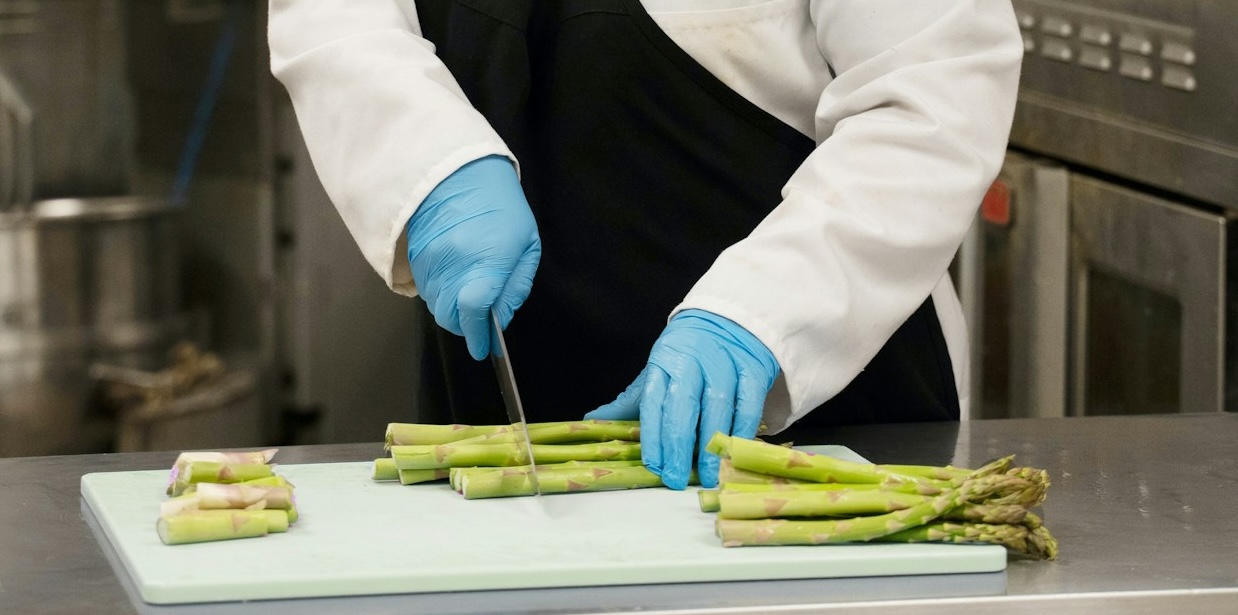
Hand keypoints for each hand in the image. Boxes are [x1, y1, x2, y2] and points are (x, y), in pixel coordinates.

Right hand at [406, 155, 540, 358]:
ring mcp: (430, 262)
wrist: (458, 172)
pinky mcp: (415, 258)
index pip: (474, 312)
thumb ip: (515, 286)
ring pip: (437, 306)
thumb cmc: (500, 206)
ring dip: (453, 311)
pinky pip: (426, 291)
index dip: (479, 336)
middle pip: (451, 317)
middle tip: (481, 322)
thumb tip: (501, 318)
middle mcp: (452, 265)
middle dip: (467, 327)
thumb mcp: (526, 244)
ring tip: (469, 296)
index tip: (484, 347)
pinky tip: (455, 280)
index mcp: (486, 261)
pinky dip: (441, 295)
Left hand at [585, 309, 779, 488]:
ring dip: (712, 445)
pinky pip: (748, 403)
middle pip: (682, 407)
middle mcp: (692, 362)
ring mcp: (724, 364)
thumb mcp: (658, 371)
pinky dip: (743, 430)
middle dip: (678, 446)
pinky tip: (735, 452)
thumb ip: (632, 401)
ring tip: (708, 475)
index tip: (655, 466)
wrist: (727, 318)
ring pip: (718, 407)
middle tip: (676, 479)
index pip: (653, 403)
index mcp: (663, 363)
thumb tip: (593, 421)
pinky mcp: (752, 368)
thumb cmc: (688, 353)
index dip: (653, 437)